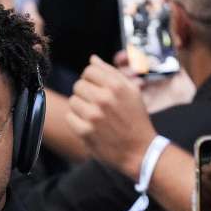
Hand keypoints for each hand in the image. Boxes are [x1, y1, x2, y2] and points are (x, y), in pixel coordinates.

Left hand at [66, 55, 156, 177]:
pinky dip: (77, 121)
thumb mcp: (132, 92)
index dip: (91, 79)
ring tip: (93, 115)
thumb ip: (111, 73)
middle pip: (78, 85)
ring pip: (73, 101)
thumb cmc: (136, 120)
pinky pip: (70, 117)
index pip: (89, 70)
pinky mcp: (85, 131)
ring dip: (80, 107)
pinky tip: (89, 125)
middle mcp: (104, 99)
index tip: (96, 88)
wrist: (140, 151)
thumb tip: (92, 59)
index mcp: (117, 86)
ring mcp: (93, 116)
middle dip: (85, 93)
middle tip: (96, 104)